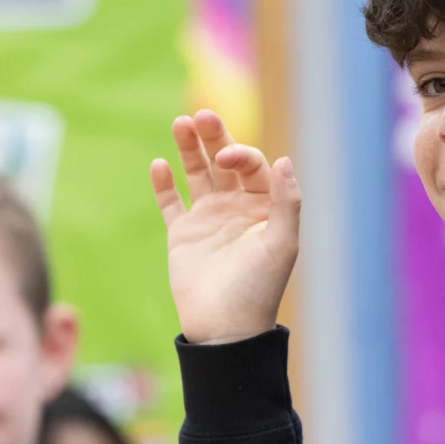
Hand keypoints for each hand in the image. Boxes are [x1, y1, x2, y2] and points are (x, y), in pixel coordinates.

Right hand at [150, 110, 301, 342]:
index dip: (241, 154)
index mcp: (264, 207)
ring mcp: (208, 219)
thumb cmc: (259, 288)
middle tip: (200, 115)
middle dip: (214, 136)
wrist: (225, 328)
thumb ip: (285, 201)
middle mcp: (237, 207)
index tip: (226, 158)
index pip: (253, 166)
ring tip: (180, 124)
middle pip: (224, 161)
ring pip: (197, 174)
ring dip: (189, 149)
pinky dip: (164, 184)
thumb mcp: (281, 243)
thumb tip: (284, 160)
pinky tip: (159, 164)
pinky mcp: (182, 234)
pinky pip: (171, 203)